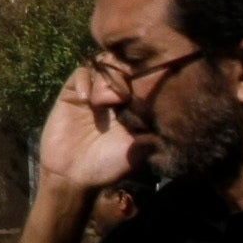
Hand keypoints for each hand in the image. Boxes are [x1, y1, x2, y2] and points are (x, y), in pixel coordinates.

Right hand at [35, 66, 144, 198]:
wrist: (72, 176)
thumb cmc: (106, 166)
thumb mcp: (135, 153)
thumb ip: (150, 137)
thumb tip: (171, 124)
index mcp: (131, 108)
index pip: (141, 81)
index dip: (143, 80)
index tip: (141, 92)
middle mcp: (113, 97)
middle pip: (123, 67)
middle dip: (124, 76)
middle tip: (121, 96)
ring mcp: (92, 94)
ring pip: (103, 66)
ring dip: (106, 79)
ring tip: (102, 101)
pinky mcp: (71, 94)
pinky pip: (80, 74)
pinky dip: (84, 81)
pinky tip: (85, 100)